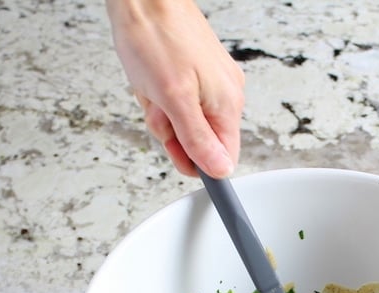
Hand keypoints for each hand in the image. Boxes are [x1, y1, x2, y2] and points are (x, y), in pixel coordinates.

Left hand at [105, 0, 244, 177]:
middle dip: (172, 133)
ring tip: (152, 89)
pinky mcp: (196, 73)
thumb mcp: (173, 99)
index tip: (178, 155)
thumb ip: (198, 140)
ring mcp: (211, 83)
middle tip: (158, 109)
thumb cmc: (155, 36)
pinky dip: (160, 97)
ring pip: (185, 122)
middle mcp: (225, 95)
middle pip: (200, 141)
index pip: (224, 157)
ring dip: (162, 114)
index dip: (198, 163)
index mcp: (227, 105)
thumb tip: (220, 170)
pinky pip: (178, 102)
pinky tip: (151, 81)